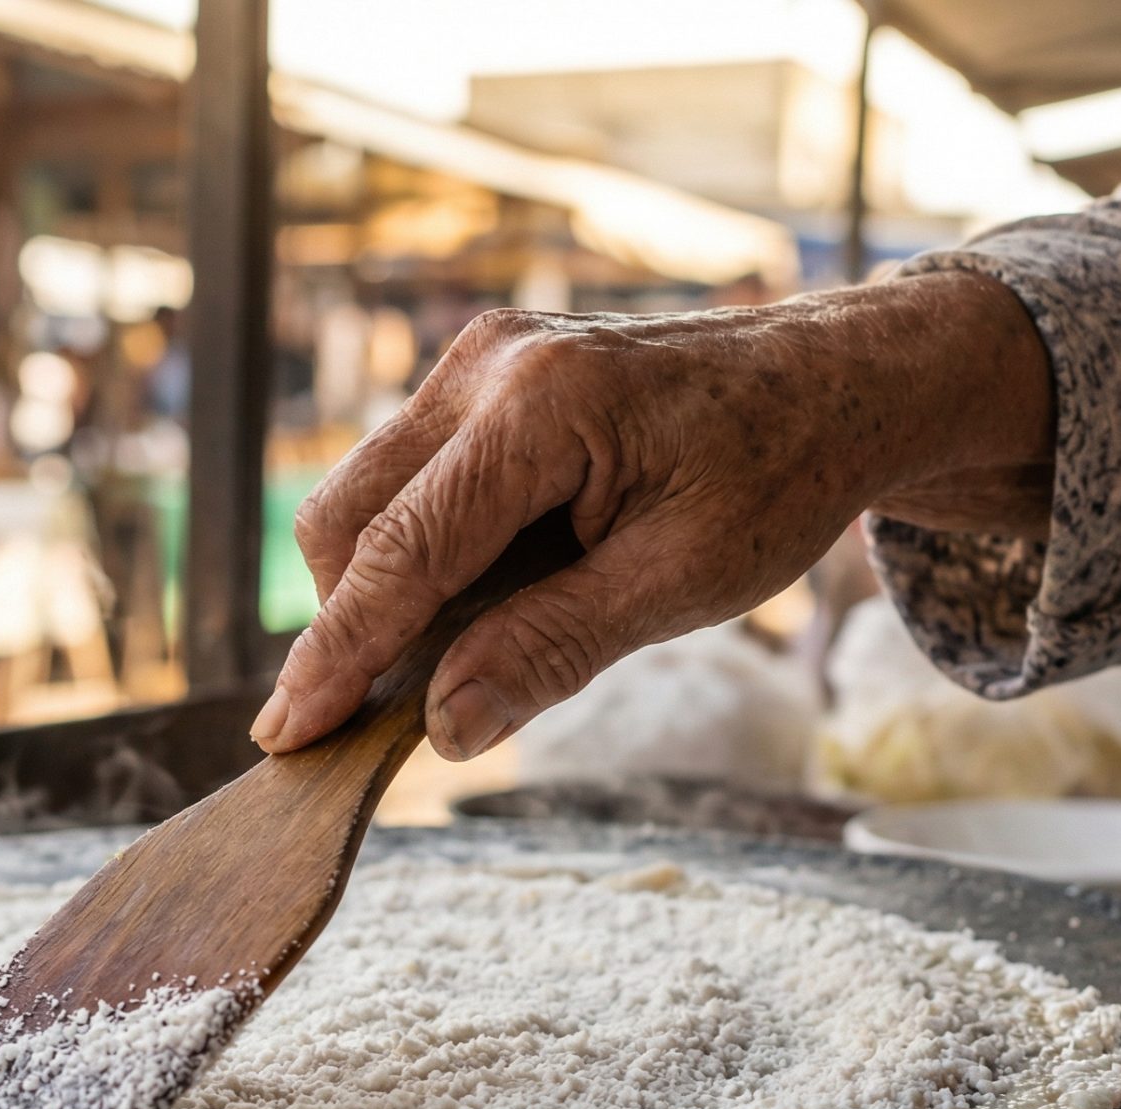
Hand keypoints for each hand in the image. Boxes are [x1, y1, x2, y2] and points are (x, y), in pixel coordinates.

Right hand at [254, 269, 1055, 759]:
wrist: (834, 383)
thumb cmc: (778, 475)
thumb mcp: (683, 584)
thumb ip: (554, 648)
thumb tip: (443, 728)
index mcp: (543, 406)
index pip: (402, 549)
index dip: (339, 653)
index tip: (286, 736)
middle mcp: (488, 364)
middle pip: (348, 516)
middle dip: (349, 625)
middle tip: (372, 727)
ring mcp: (477, 360)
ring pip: (365, 497)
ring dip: (386, 591)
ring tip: (461, 659)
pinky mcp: (482, 378)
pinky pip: (409, 478)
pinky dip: (421, 553)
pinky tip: (487, 601)